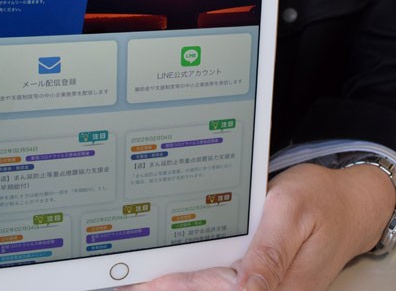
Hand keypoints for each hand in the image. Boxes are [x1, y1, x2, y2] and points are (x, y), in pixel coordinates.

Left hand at [123, 162, 395, 290]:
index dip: (183, 288)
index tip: (151, 284)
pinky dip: (198, 277)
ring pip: (217, 289)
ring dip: (183, 284)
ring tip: (144, 281)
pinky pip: (227, 280)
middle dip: (174, 288)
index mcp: (279, 279)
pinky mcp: (263, 276)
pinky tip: (177, 275)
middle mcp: (272, 289)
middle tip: (133, 284)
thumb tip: (247, 290)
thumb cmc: (321, 200)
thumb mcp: (291, 213)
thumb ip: (268, 255)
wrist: (349, 203)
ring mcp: (268, 285)